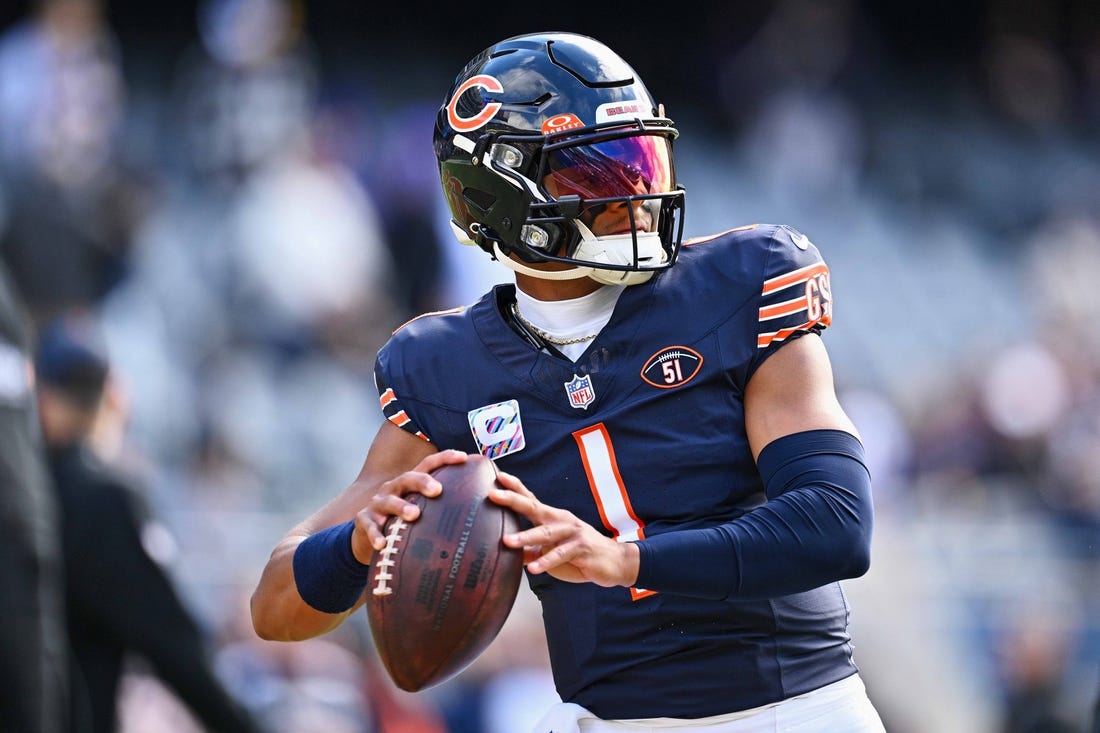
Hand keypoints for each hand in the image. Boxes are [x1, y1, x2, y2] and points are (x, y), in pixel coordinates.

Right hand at [352, 449, 467, 560]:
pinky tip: (382, 543)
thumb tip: (480, 517)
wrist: (367, 537)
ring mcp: (378, 504)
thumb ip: (441, 509)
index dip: (445, 458)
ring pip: (388, 500)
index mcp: (410, 484)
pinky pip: (369, 526)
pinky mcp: (364, 520)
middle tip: (437, 490)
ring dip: (401, 507)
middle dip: (422, 481)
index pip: (428, 465)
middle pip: (408, 478)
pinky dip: (375, 534)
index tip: (464, 457)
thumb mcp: (420, 511)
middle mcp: (394, 488)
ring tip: (413, 515)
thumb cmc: (403, 522)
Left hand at [489, 471, 638, 587]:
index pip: (530, 499)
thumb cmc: (579, 554)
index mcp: (552, 517)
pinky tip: (533, 568)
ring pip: (546, 533)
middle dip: (513, 500)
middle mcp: (561, 520)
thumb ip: (531, 551)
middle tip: (493, 495)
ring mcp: (572, 532)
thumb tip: (506, 555)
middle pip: (534, 507)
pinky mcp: (582, 548)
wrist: (615, 561)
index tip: (497, 477)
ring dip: (526, 536)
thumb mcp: (551, 551)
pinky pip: (561, 554)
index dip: (514, 487)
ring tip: (507, 541)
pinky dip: (547, 561)